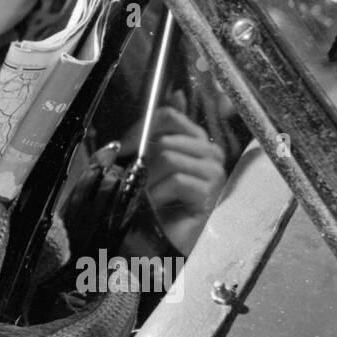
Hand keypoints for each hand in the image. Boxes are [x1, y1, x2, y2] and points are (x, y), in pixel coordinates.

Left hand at [119, 95, 225, 254]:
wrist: (165, 241)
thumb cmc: (156, 203)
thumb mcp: (148, 164)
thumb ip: (157, 133)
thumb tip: (176, 95)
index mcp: (194, 141)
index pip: (169, 116)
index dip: (141, 128)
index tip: (122, 148)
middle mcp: (209, 153)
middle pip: (165, 139)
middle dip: (140, 161)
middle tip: (130, 180)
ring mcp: (214, 173)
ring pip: (169, 158)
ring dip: (146, 180)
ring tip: (141, 196)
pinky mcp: (212, 195)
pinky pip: (178, 181)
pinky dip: (157, 193)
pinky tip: (154, 205)